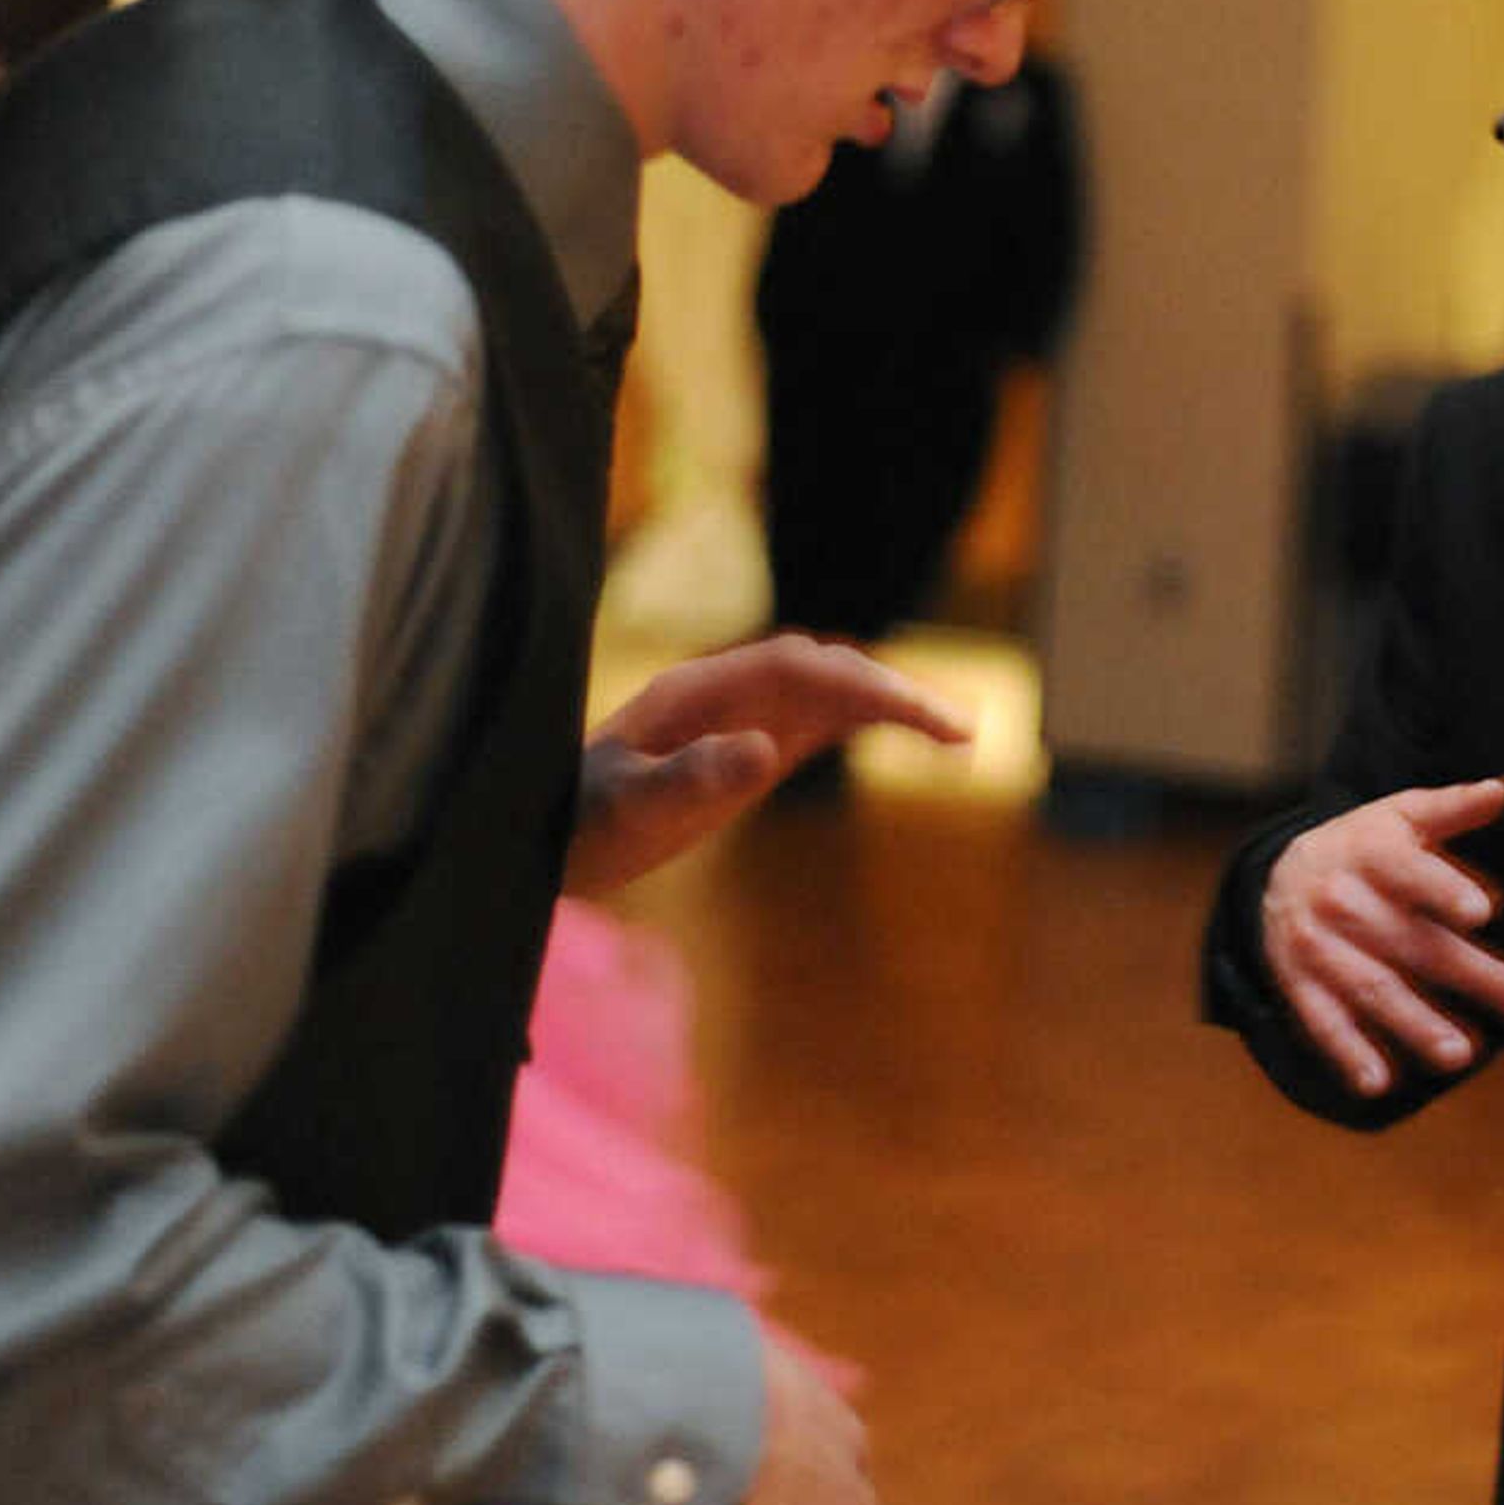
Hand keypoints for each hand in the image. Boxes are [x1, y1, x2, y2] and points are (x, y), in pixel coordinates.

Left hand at [565, 632, 972, 893]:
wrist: (541, 839)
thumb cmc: (578, 826)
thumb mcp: (628, 810)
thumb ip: (687, 778)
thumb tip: (764, 751)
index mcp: (697, 693)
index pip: (798, 665)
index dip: (861, 682)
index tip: (912, 714)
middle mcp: (725, 694)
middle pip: (826, 670)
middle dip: (893, 693)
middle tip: (962, 733)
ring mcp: (738, 717)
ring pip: (831, 692)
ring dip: (892, 704)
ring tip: (959, 736)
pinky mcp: (746, 747)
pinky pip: (820, 722)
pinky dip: (870, 724)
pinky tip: (909, 738)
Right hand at [1258, 777, 1503, 1096]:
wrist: (1276, 875)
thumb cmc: (1363, 846)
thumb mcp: (1399, 815)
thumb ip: (1451, 808)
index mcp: (1369, 852)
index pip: (1409, 871)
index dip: (1443, 889)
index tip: (1484, 910)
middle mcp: (1340, 901)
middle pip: (1413, 942)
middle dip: (1474, 974)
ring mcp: (1318, 948)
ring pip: (1372, 988)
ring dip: (1416, 1023)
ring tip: (1463, 1054)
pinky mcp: (1300, 986)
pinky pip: (1323, 1023)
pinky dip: (1348, 1054)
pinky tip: (1380, 1083)